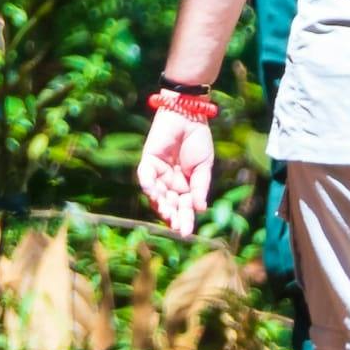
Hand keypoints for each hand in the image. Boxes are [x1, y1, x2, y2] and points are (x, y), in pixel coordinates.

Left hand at [136, 105, 217, 234]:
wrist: (190, 116)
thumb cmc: (199, 140)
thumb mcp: (204, 167)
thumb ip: (200, 188)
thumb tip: (200, 209)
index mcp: (185, 187)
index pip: (184, 208)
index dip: (185, 220)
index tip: (187, 233)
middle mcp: (170, 183)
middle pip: (169, 205)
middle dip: (173, 216)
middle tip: (176, 226)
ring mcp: (158, 173)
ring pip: (156, 195)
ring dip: (160, 204)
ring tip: (167, 213)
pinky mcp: (148, 161)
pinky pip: (145, 176)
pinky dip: (148, 184)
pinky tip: (154, 193)